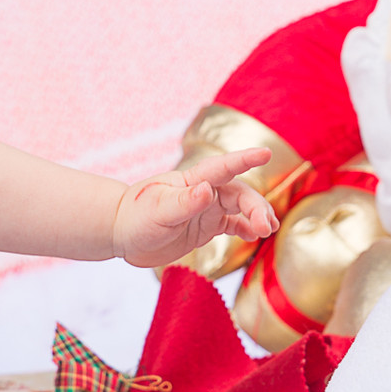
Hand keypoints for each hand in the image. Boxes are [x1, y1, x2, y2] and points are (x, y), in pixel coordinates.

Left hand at [112, 148, 279, 268]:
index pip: (223, 167)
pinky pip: (232, 225)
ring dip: (256, 216)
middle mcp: (203, 191)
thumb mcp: (159, 211)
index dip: (245, 159)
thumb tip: (208, 190)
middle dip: (256, 207)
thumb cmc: (136, 217)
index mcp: (192, 180)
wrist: (123, 233)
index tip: (266, 154)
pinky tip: (254, 237)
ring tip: (268, 230)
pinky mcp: (205, 226)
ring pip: (240, 208)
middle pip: (239, 193)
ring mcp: (206, 209)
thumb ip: (185, 202)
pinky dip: (245, 229)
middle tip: (265, 226)